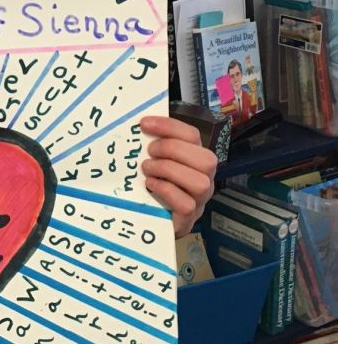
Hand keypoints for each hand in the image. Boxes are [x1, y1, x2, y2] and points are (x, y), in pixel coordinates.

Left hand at [140, 116, 216, 237]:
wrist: (153, 220)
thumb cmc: (154, 185)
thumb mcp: (155, 161)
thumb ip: (153, 145)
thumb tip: (138, 125)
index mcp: (195, 158)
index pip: (192, 136)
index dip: (169, 126)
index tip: (144, 123)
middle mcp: (204, 178)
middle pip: (205, 158)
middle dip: (172, 149)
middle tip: (149, 152)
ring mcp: (199, 200)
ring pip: (200, 182)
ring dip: (170, 170)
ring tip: (148, 169)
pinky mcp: (188, 218)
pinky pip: (186, 204)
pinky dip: (167, 191)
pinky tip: (150, 185)